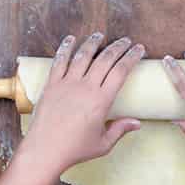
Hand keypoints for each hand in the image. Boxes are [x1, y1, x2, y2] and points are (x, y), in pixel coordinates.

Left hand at [20, 34, 145, 171]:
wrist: (45, 150)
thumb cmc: (74, 149)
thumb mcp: (103, 143)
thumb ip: (120, 130)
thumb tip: (137, 123)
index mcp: (101, 100)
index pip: (121, 71)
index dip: (131, 57)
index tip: (138, 49)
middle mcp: (85, 88)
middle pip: (105, 59)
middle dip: (118, 47)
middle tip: (125, 41)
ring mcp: (66, 84)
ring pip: (82, 56)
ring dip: (93, 42)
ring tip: (100, 35)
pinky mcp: (51, 85)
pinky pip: (59, 61)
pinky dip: (66, 48)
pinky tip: (70, 39)